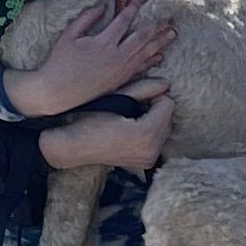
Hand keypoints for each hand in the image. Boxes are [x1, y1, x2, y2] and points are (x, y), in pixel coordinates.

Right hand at [15, 0, 172, 116]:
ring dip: (160, 42)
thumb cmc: (60, 62)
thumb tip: (102, 6)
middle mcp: (117, 56)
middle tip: (168, 16)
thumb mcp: (69, 35)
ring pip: (146, 53)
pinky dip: (152, 60)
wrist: (59, 91)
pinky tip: (160, 55)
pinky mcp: (121, 80)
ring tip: (172, 33)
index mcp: (104, 42)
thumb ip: (86, 18)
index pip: (124, 20)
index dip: (134, 8)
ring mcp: (121, 70)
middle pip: (143, 37)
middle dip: (156, 25)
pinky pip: (141, 68)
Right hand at [40, 85, 170, 172]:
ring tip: (130, 118)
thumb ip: (143, 89)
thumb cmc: (91, 120)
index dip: (152, 96)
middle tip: (131, 108)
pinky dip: (151, 130)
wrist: (76, 146)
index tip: (134, 98)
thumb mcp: (117, 99)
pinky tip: (133, 128)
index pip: (167, 104)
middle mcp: (152, 150)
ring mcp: (149, 158)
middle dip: (155, 108)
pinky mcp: (147, 162)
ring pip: (165, 127)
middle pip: (169, 116)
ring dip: (153, 119)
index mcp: (146, 134)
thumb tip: (166, 83)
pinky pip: (159, 139)